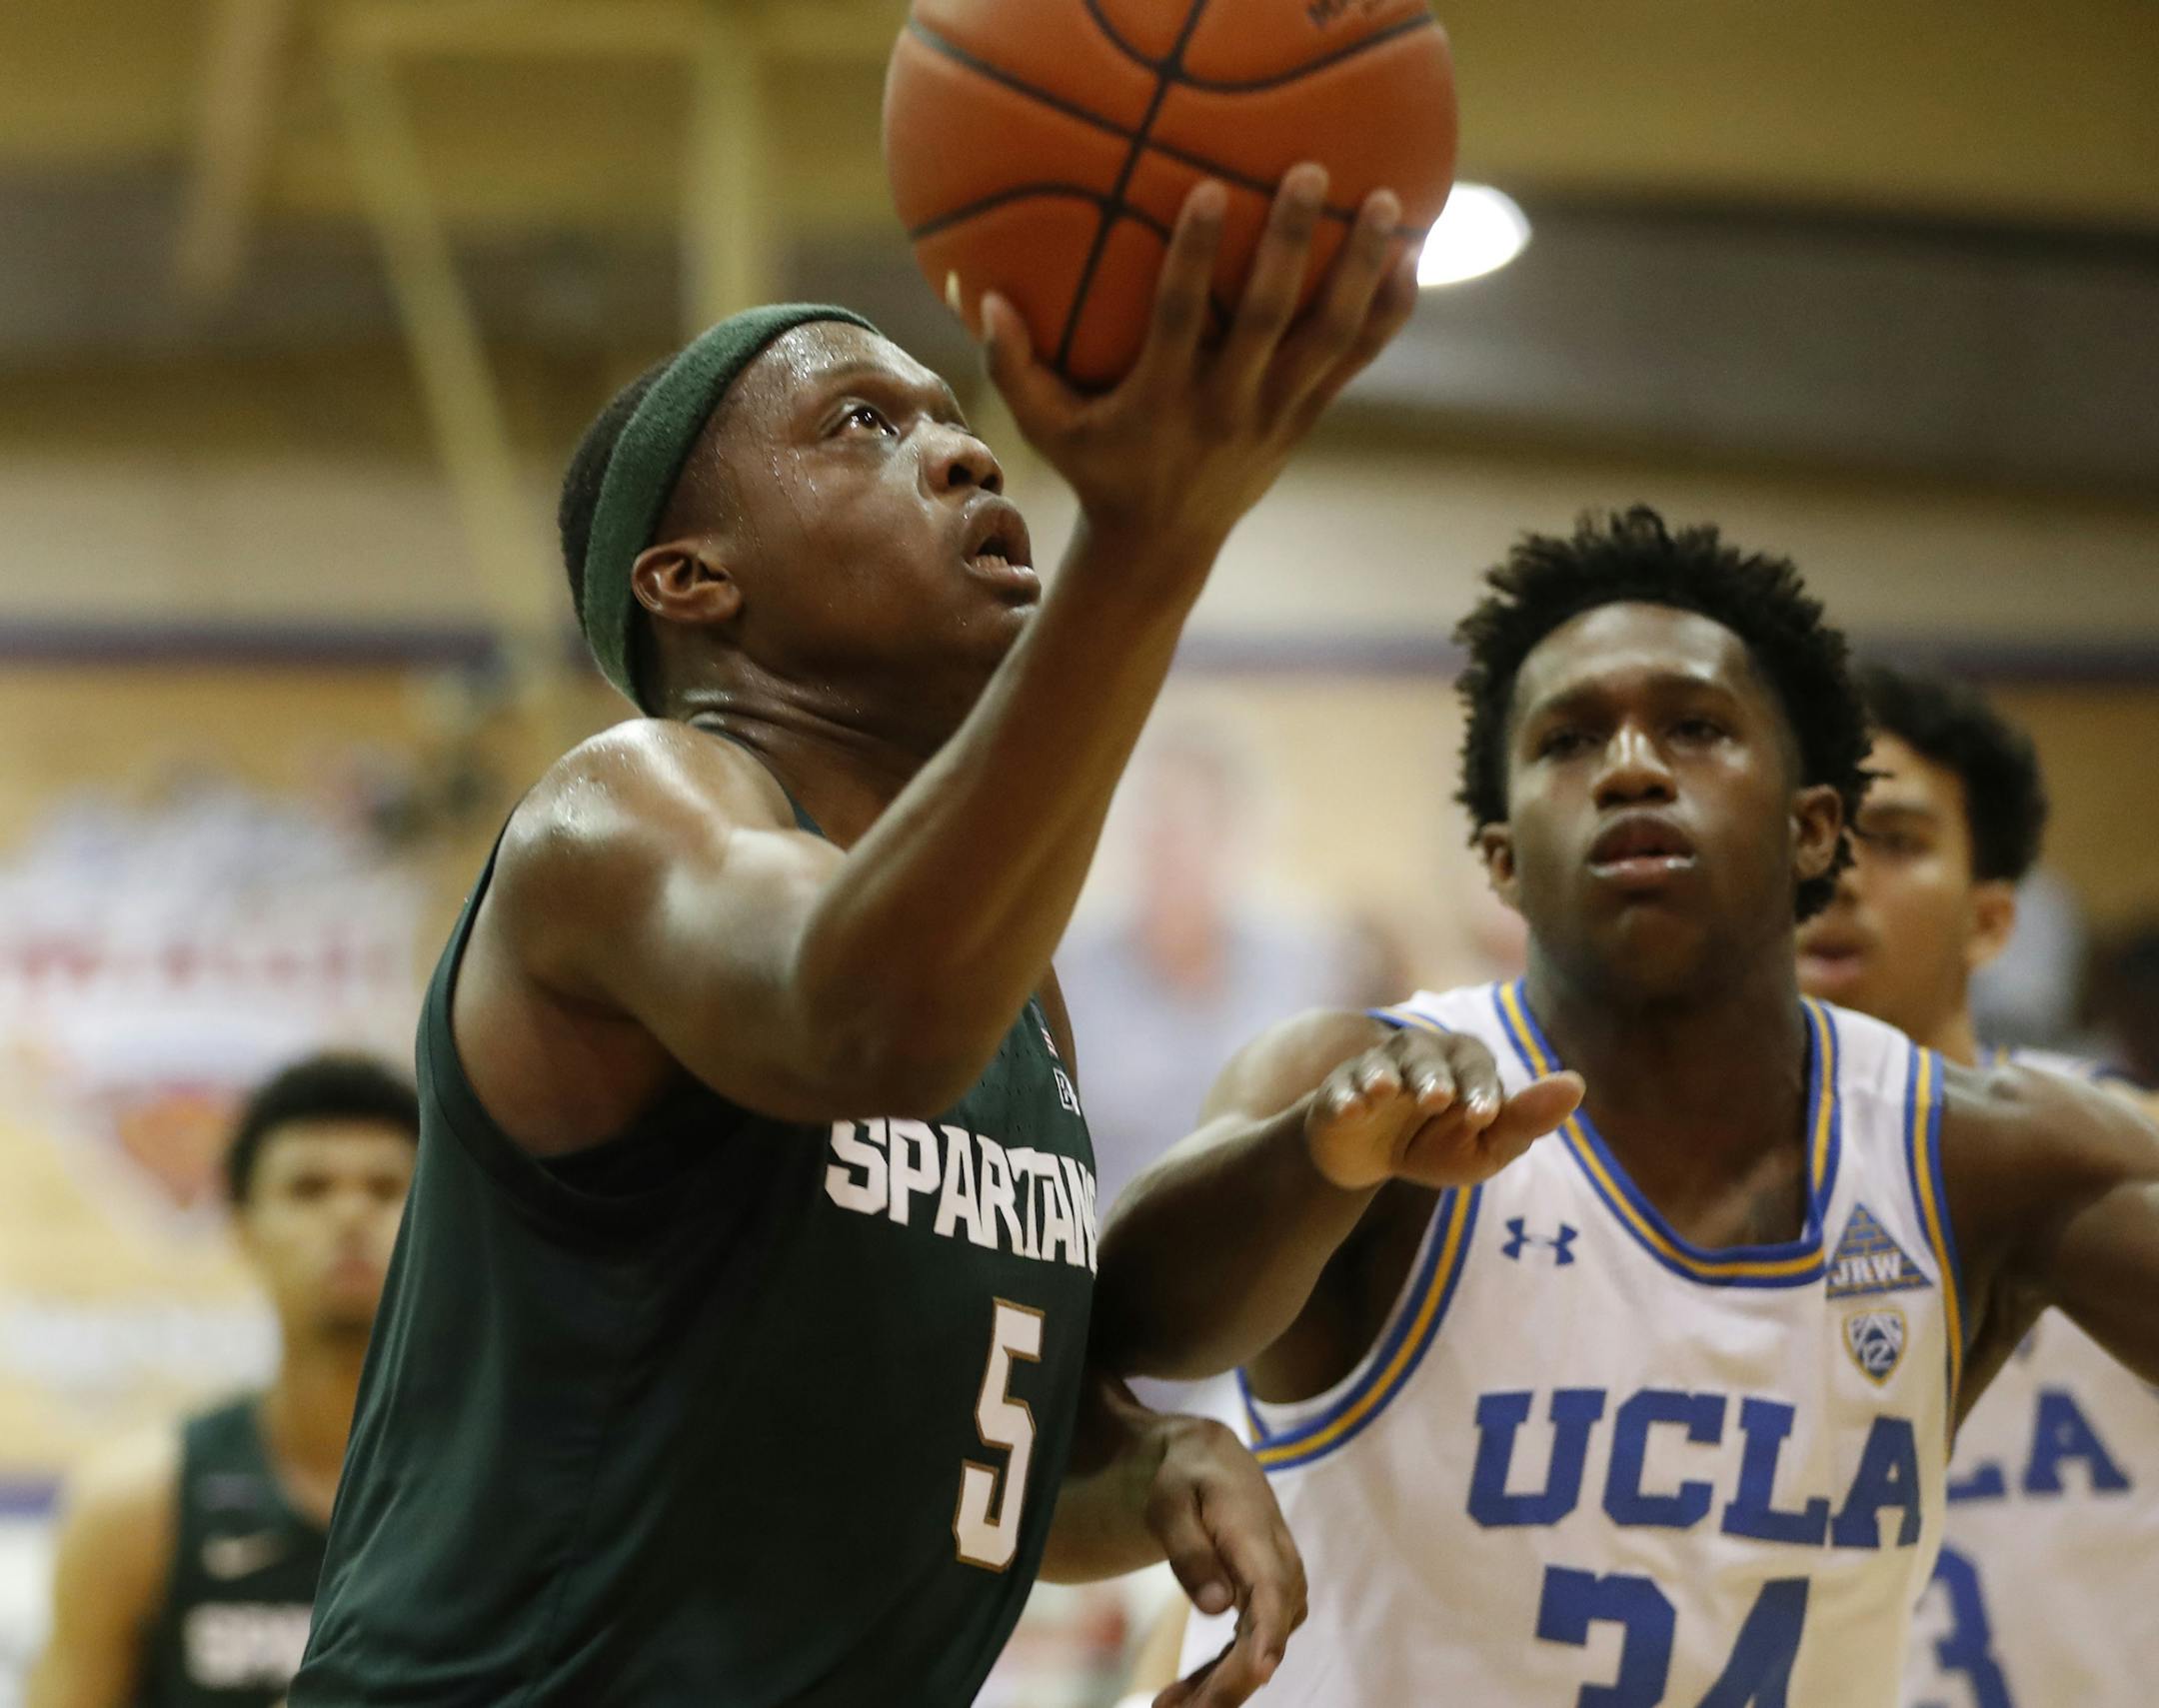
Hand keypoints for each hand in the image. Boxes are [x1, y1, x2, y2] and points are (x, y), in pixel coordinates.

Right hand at [984, 165, 1418, 568]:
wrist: (1162, 549)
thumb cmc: (1099, 471)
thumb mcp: (1048, 429)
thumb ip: (1013, 364)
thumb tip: (976, 291)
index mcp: (1163, 400)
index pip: (1180, 320)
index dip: (1195, 257)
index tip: (1210, 189)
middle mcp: (1227, 406)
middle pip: (1267, 320)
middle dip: (1290, 246)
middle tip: (1310, 173)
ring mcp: (1275, 415)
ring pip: (1328, 338)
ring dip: (1360, 271)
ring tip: (1385, 204)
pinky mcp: (1305, 419)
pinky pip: (1355, 361)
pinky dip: (1386, 314)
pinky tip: (1411, 260)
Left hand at [1142, 1415, 1306, 1707]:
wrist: (1213, 1461)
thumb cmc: (1187, 1478)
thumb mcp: (1170, 1501)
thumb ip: (1189, 1550)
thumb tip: (1216, 1606)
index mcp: (1259, 1538)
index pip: (1273, 1592)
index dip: (1269, 1635)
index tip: (1260, 1672)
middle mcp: (1282, 1568)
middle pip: (1266, 1634)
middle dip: (1229, 1683)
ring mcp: (1280, 1588)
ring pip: (1258, 1649)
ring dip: (1221, 1686)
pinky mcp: (1266, 1602)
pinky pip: (1249, 1645)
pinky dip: (1220, 1673)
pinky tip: (1183, 1695)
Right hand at [1306, 1026, 1583, 1190]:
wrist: (1369, 1157)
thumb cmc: (1437, 1144)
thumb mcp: (1485, 1145)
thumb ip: (1526, 1119)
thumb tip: (1577, 1083)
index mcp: (1463, 1061)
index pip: (1476, 1067)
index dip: (1481, 1090)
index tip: (1485, 1117)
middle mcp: (1418, 1053)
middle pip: (1426, 1056)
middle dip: (1433, 1076)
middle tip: (1438, 1099)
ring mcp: (1375, 1067)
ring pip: (1382, 1063)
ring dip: (1386, 1076)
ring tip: (1387, 1092)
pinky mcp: (1339, 1088)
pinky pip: (1341, 1088)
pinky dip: (1347, 1096)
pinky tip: (1354, 1108)